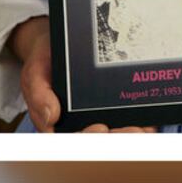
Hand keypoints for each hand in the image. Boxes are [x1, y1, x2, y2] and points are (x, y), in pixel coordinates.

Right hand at [12, 16, 156, 132]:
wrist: (62, 41)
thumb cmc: (46, 61)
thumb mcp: (34, 73)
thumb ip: (37, 94)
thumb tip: (50, 116)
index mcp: (60, 123)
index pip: (74, 140)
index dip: (88, 138)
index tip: (100, 128)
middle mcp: (81, 123)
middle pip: (100, 141)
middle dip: (116, 140)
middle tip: (130, 131)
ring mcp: (100, 116)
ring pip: (118, 135)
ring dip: (131, 135)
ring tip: (141, 129)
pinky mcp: (116, 108)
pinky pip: (130, 119)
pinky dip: (141, 124)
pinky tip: (147, 121)